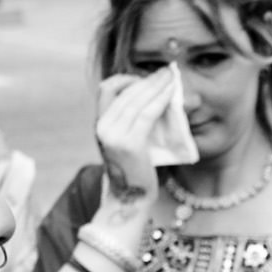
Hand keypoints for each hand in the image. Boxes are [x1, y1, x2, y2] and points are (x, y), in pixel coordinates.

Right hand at [92, 69, 175, 225]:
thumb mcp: (124, 141)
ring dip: (157, 86)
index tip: (145, 77)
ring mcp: (114, 135)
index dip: (126, 78)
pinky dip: (161, 100)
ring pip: (137, 99)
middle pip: (125, 91)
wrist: (129, 199)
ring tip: (172, 77)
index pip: (107, 88)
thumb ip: (128, 121)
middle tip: (166, 72)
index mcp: (99, 124)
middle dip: (148, 79)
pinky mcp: (130, 144)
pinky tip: (172, 93)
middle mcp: (102, 127)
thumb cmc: (134, 170)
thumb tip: (149, 94)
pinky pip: (148, 114)